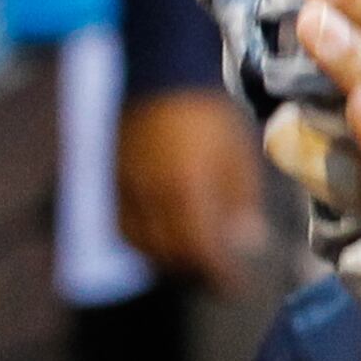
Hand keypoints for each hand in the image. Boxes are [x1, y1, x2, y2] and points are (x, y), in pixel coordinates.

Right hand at [116, 88, 273, 289]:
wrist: (163, 72)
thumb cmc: (209, 113)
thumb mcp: (239, 153)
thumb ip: (242, 201)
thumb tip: (246, 241)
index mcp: (189, 193)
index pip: (204, 253)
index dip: (222, 278)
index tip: (237, 289)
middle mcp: (154, 199)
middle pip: (173, 254)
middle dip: (197, 269)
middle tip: (217, 272)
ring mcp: (129, 191)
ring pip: (145, 245)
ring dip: (170, 259)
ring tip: (191, 257)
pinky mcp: (114, 182)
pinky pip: (125, 227)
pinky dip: (144, 241)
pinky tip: (161, 235)